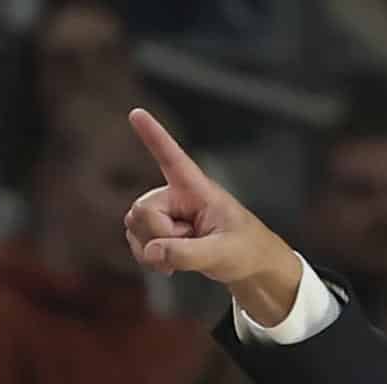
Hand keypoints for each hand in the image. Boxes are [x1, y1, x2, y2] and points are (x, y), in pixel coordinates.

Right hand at [123, 109, 301, 323]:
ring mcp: (166, 214)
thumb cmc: (246, 250)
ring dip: (154, 249)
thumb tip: (153, 250)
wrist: (252, 267)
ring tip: (187, 254)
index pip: (172, 158)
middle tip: (192, 244)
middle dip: (160, 234)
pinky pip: (136, 242)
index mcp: (197, 189)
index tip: (137, 113)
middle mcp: (176, 196)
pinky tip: (170, 265)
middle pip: (142, 209)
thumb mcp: (223, 254)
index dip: (154, 136)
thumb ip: (188, 254)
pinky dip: (149, 257)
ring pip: (134, 227)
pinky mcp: (160, 232)